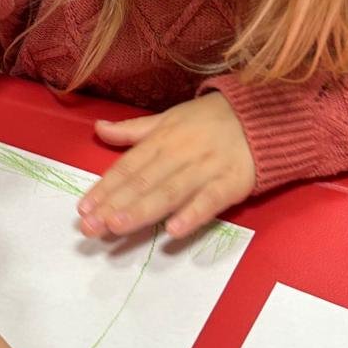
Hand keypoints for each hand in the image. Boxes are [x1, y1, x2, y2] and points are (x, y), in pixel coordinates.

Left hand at [78, 93, 255, 240]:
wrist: (263, 116)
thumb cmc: (211, 119)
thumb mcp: (170, 117)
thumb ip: (134, 129)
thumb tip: (97, 128)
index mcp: (162, 138)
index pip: (128, 166)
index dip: (105, 188)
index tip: (83, 209)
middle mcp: (179, 153)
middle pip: (143, 182)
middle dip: (114, 204)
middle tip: (90, 228)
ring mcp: (205, 169)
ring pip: (169, 192)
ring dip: (142, 210)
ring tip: (117, 227)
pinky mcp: (231, 184)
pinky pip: (209, 201)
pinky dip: (192, 215)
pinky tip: (174, 231)